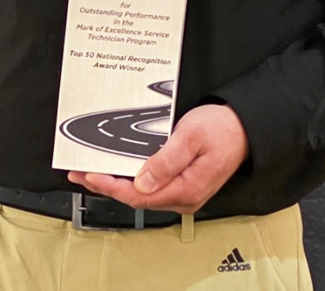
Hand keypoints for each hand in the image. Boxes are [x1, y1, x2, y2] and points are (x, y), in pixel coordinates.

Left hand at [67, 103, 248, 213]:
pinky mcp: (184, 184)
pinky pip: (152, 187)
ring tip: (92, 171)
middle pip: (136, 197)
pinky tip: (120, 170)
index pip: (138, 195)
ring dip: (117, 182)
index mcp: (185, 189)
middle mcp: (184, 197)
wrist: (246, 127)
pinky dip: (132, 179)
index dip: (110, 185)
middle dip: (106, 185)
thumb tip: (141, 182)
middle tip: (79, 173)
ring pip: (142, 193)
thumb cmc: (222, 128)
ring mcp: (184, 193)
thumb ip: (166, 160)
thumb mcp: (191, 137)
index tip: (89, 175)